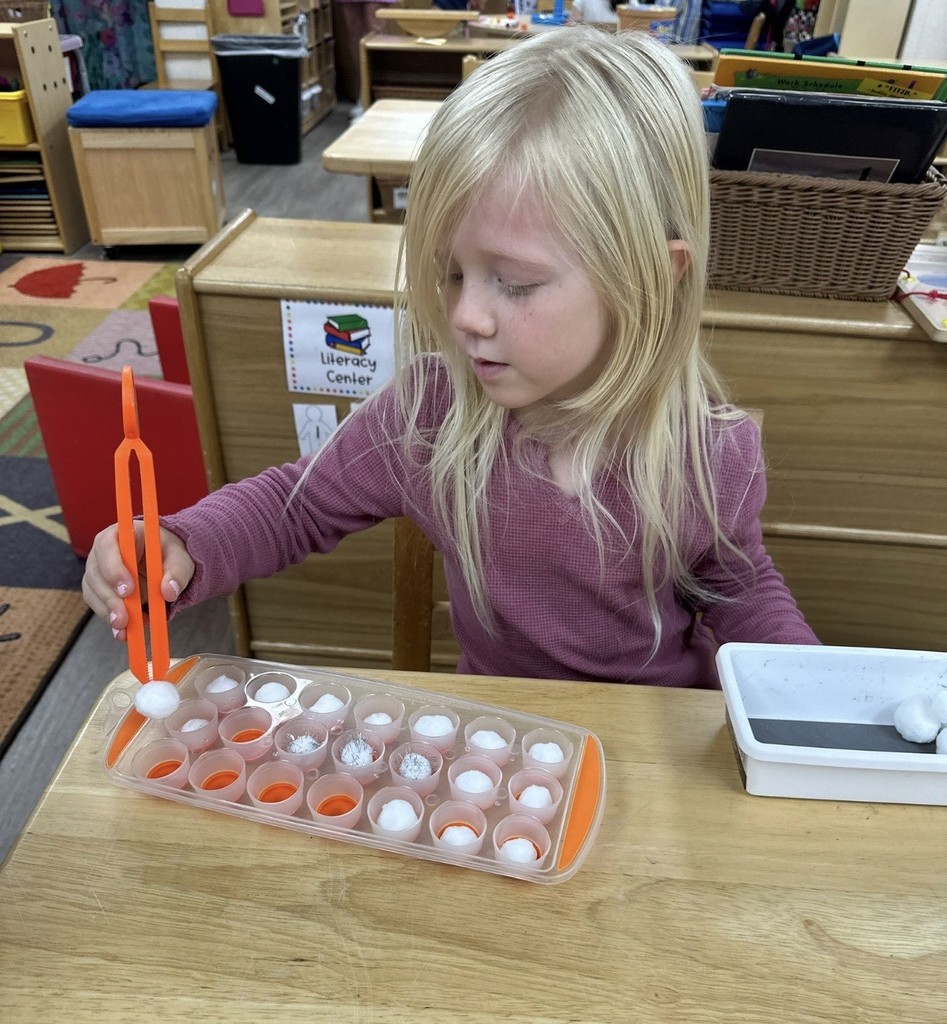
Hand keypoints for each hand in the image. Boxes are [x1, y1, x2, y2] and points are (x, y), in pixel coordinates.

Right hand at [82, 522, 194, 639]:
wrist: (165, 562)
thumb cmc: (170, 553)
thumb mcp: (180, 558)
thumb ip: (177, 572)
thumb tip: (168, 592)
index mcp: (121, 534)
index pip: (107, 546)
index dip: (114, 568)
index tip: (128, 590)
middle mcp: (102, 551)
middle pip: (96, 573)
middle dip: (110, 598)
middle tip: (124, 618)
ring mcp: (97, 571)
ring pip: (94, 592)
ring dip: (109, 612)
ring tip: (126, 629)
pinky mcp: (99, 590)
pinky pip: (99, 606)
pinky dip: (111, 619)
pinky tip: (124, 632)